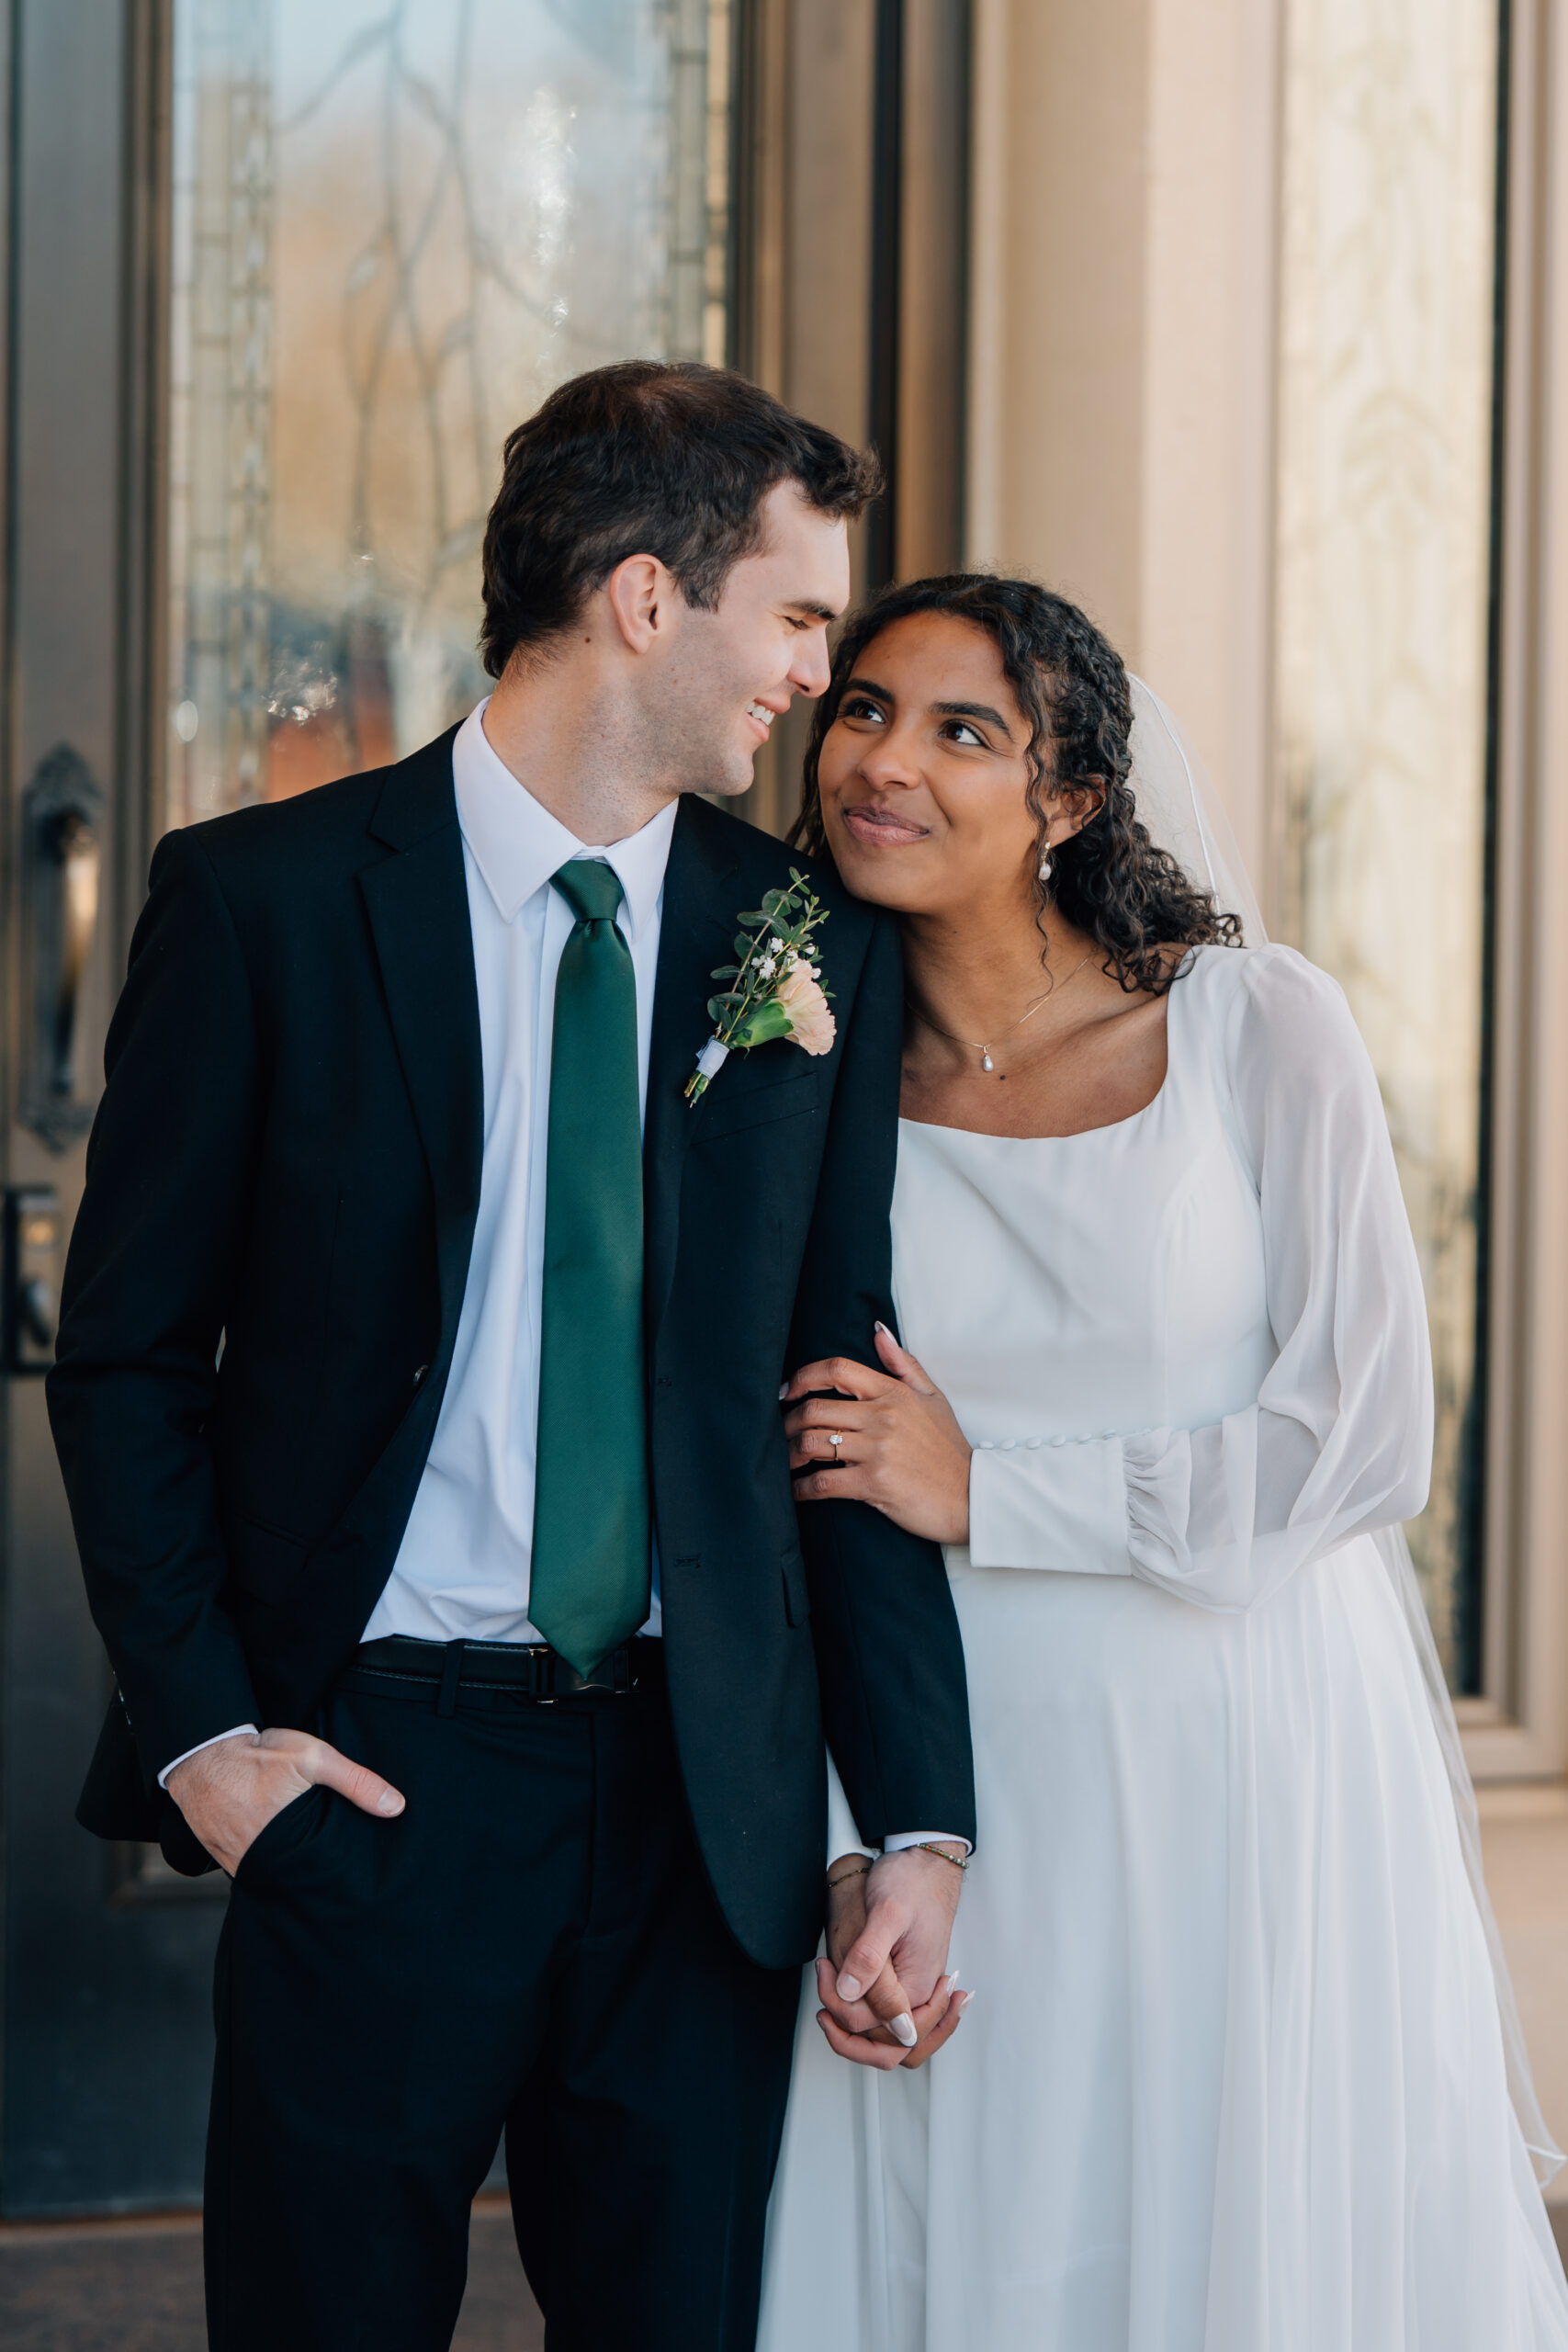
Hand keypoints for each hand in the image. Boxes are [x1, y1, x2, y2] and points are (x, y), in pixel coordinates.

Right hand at [164, 1727, 404, 1876]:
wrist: (200, 1755)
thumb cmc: (257, 1754)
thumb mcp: (313, 1758)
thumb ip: (356, 1782)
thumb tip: (396, 1807)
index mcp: (288, 1840)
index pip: (323, 1871)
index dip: (340, 1873)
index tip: (355, 1875)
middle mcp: (261, 1859)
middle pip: (299, 1878)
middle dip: (317, 1876)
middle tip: (336, 1872)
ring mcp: (239, 1862)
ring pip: (275, 1877)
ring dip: (291, 1872)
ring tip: (310, 1865)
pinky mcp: (224, 1859)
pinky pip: (252, 1871)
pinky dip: (267, 1866)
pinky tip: (281, 1856)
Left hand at [783, 1324, 971, 1542]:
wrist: (971, 1497)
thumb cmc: (949, 1449)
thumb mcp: (933, 1397)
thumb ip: (903, 1363)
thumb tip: (877, 1330)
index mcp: (894, 1393)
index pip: (837, 1369)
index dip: (803, 1377)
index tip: (787, 1391)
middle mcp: (883, 1417)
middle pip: (815, 1409)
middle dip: (788, 1422)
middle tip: (780, 1433)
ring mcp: (878, 1451)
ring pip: (813, 1443)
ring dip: (790, 1454)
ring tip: (786, 1461)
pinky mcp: (874, 1483)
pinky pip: (823, 1482)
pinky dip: (801, 1488)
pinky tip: (796, 1491)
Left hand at [816, 1847, 969, 2069]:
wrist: (927, 1862)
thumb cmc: (911, 1881)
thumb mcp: (886, 1913)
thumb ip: (869, 1957)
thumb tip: (849, 1994)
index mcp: (917, 1987)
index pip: (877, 2031)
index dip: (841, 2010)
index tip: (824, 1972)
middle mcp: (920, 1995)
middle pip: (887, 2048)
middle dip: (848, 2036)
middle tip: (823, 2009)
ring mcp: (915, 1989)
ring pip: (887, 2037)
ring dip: (856, 2029)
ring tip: (831, 1999)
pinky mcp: (907, 1979)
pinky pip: (888, 2016)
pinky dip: (864, 2014)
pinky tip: (844, 1992)